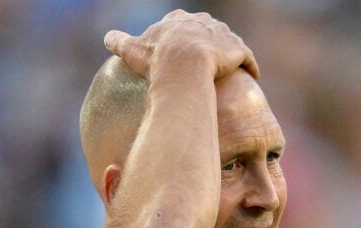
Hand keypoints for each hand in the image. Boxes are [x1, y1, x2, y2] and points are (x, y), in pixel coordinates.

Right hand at [103, 9, 258, 80]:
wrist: (184, 66)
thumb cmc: (157, 59)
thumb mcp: (134, 49)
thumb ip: (120, 42)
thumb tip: (108, 38)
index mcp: (179, 20)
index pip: (181, 22)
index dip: (181, 35)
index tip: (181, 47)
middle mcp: (203, 22)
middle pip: (207, 29)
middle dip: (207, 40)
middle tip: (207, 59)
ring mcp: (222, 35)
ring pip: (229, 41)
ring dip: (230, 52)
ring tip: (230, 68)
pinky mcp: (238, 50)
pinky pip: (248, 58)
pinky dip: (250, 66)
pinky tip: (252, 75)